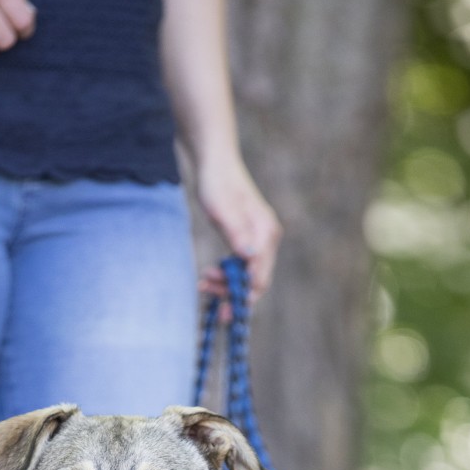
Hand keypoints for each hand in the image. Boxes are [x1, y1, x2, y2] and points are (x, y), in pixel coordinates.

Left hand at [196, 154, 281, 316]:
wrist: (215, 163)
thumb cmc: (216, 182)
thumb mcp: (221, 209)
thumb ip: (236, 233)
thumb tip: (249, 257)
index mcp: (265, 232)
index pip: (259, 277)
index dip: (241, 295)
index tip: (222, 306)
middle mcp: (266, 238)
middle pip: (255, 280)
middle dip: (232, 292)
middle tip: (205, 291)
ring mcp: (259, 240)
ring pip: (247, 275)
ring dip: (226, 284)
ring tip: (202, 282)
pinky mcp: (248, 239)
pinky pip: (242, 266)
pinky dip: (227, 274)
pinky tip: (209, 274)